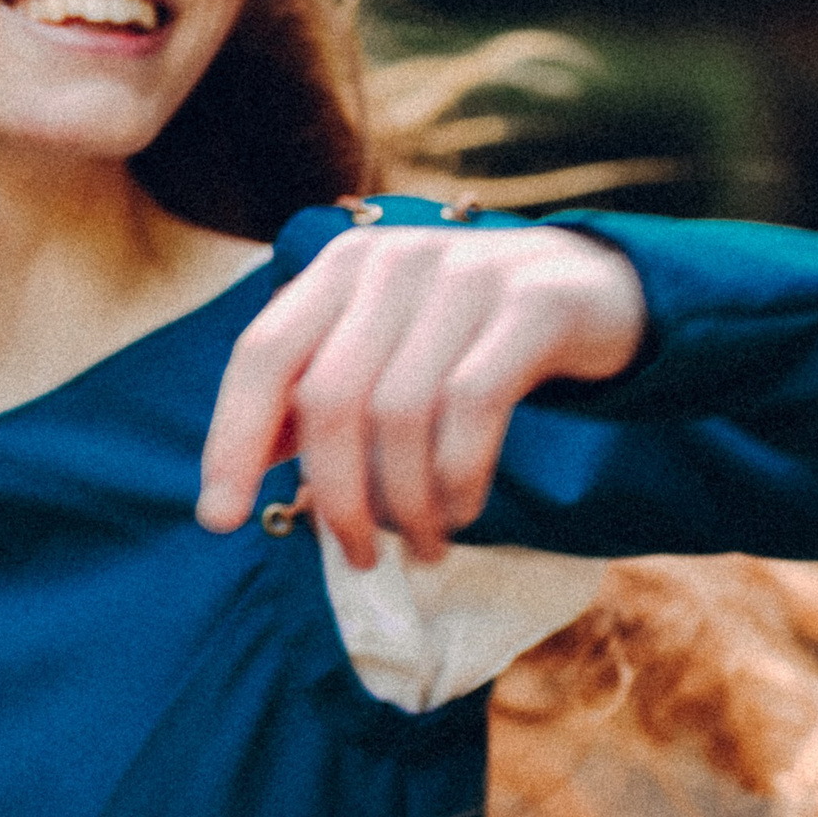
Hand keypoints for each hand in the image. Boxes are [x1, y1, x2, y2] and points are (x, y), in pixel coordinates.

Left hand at [195, 224, 644, 567]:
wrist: (597, 293)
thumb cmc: (466, 341)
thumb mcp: (382, 354)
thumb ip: (310, 400)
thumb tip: (228, 483)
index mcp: (341, 268)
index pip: (261, 354)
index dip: (232, 440)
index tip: (220, 519)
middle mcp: (395, 259)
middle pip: (329, 398)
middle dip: (336, 498)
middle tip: (357, 558)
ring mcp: (465, 273)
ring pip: (400, 413)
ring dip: (406, 504)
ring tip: (424, 547)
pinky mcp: (532, 303)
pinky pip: (473, 408)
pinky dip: (458, 478)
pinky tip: (462, 511)